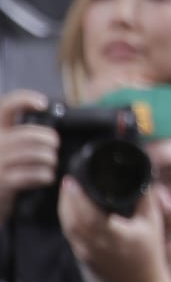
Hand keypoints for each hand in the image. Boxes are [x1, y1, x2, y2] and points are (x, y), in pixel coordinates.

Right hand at [0, 91, 56, 222]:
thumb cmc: (2, 169)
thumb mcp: (4, 146)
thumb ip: (17, 134)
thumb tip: (47, 122)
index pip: (6, 106)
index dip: (25, 99)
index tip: (43, 103)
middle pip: (29, 134)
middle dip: (49, 139)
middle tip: (55, 144)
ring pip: (36, 154)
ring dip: (50, 158)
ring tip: (51, 162)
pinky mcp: (4, 182)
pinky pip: (34, 174)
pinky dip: (45, 175)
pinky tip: (47, 177)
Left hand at [57, 174, 167, 281]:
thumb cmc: (149, 252)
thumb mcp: (153, 223)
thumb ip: (146, 197)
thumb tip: (143, 173)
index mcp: (116, 236)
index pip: (90, 216)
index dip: (77, 198)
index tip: (71, 181)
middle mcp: (98, 245)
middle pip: (73, 219)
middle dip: (67, 198)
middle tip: (68, 180)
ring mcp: (87, 253)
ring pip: (68, 226)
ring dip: (64, 207)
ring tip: (68, 190)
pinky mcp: (82, 256)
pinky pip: (70, 233)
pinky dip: (67, 218)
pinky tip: (70, 206)